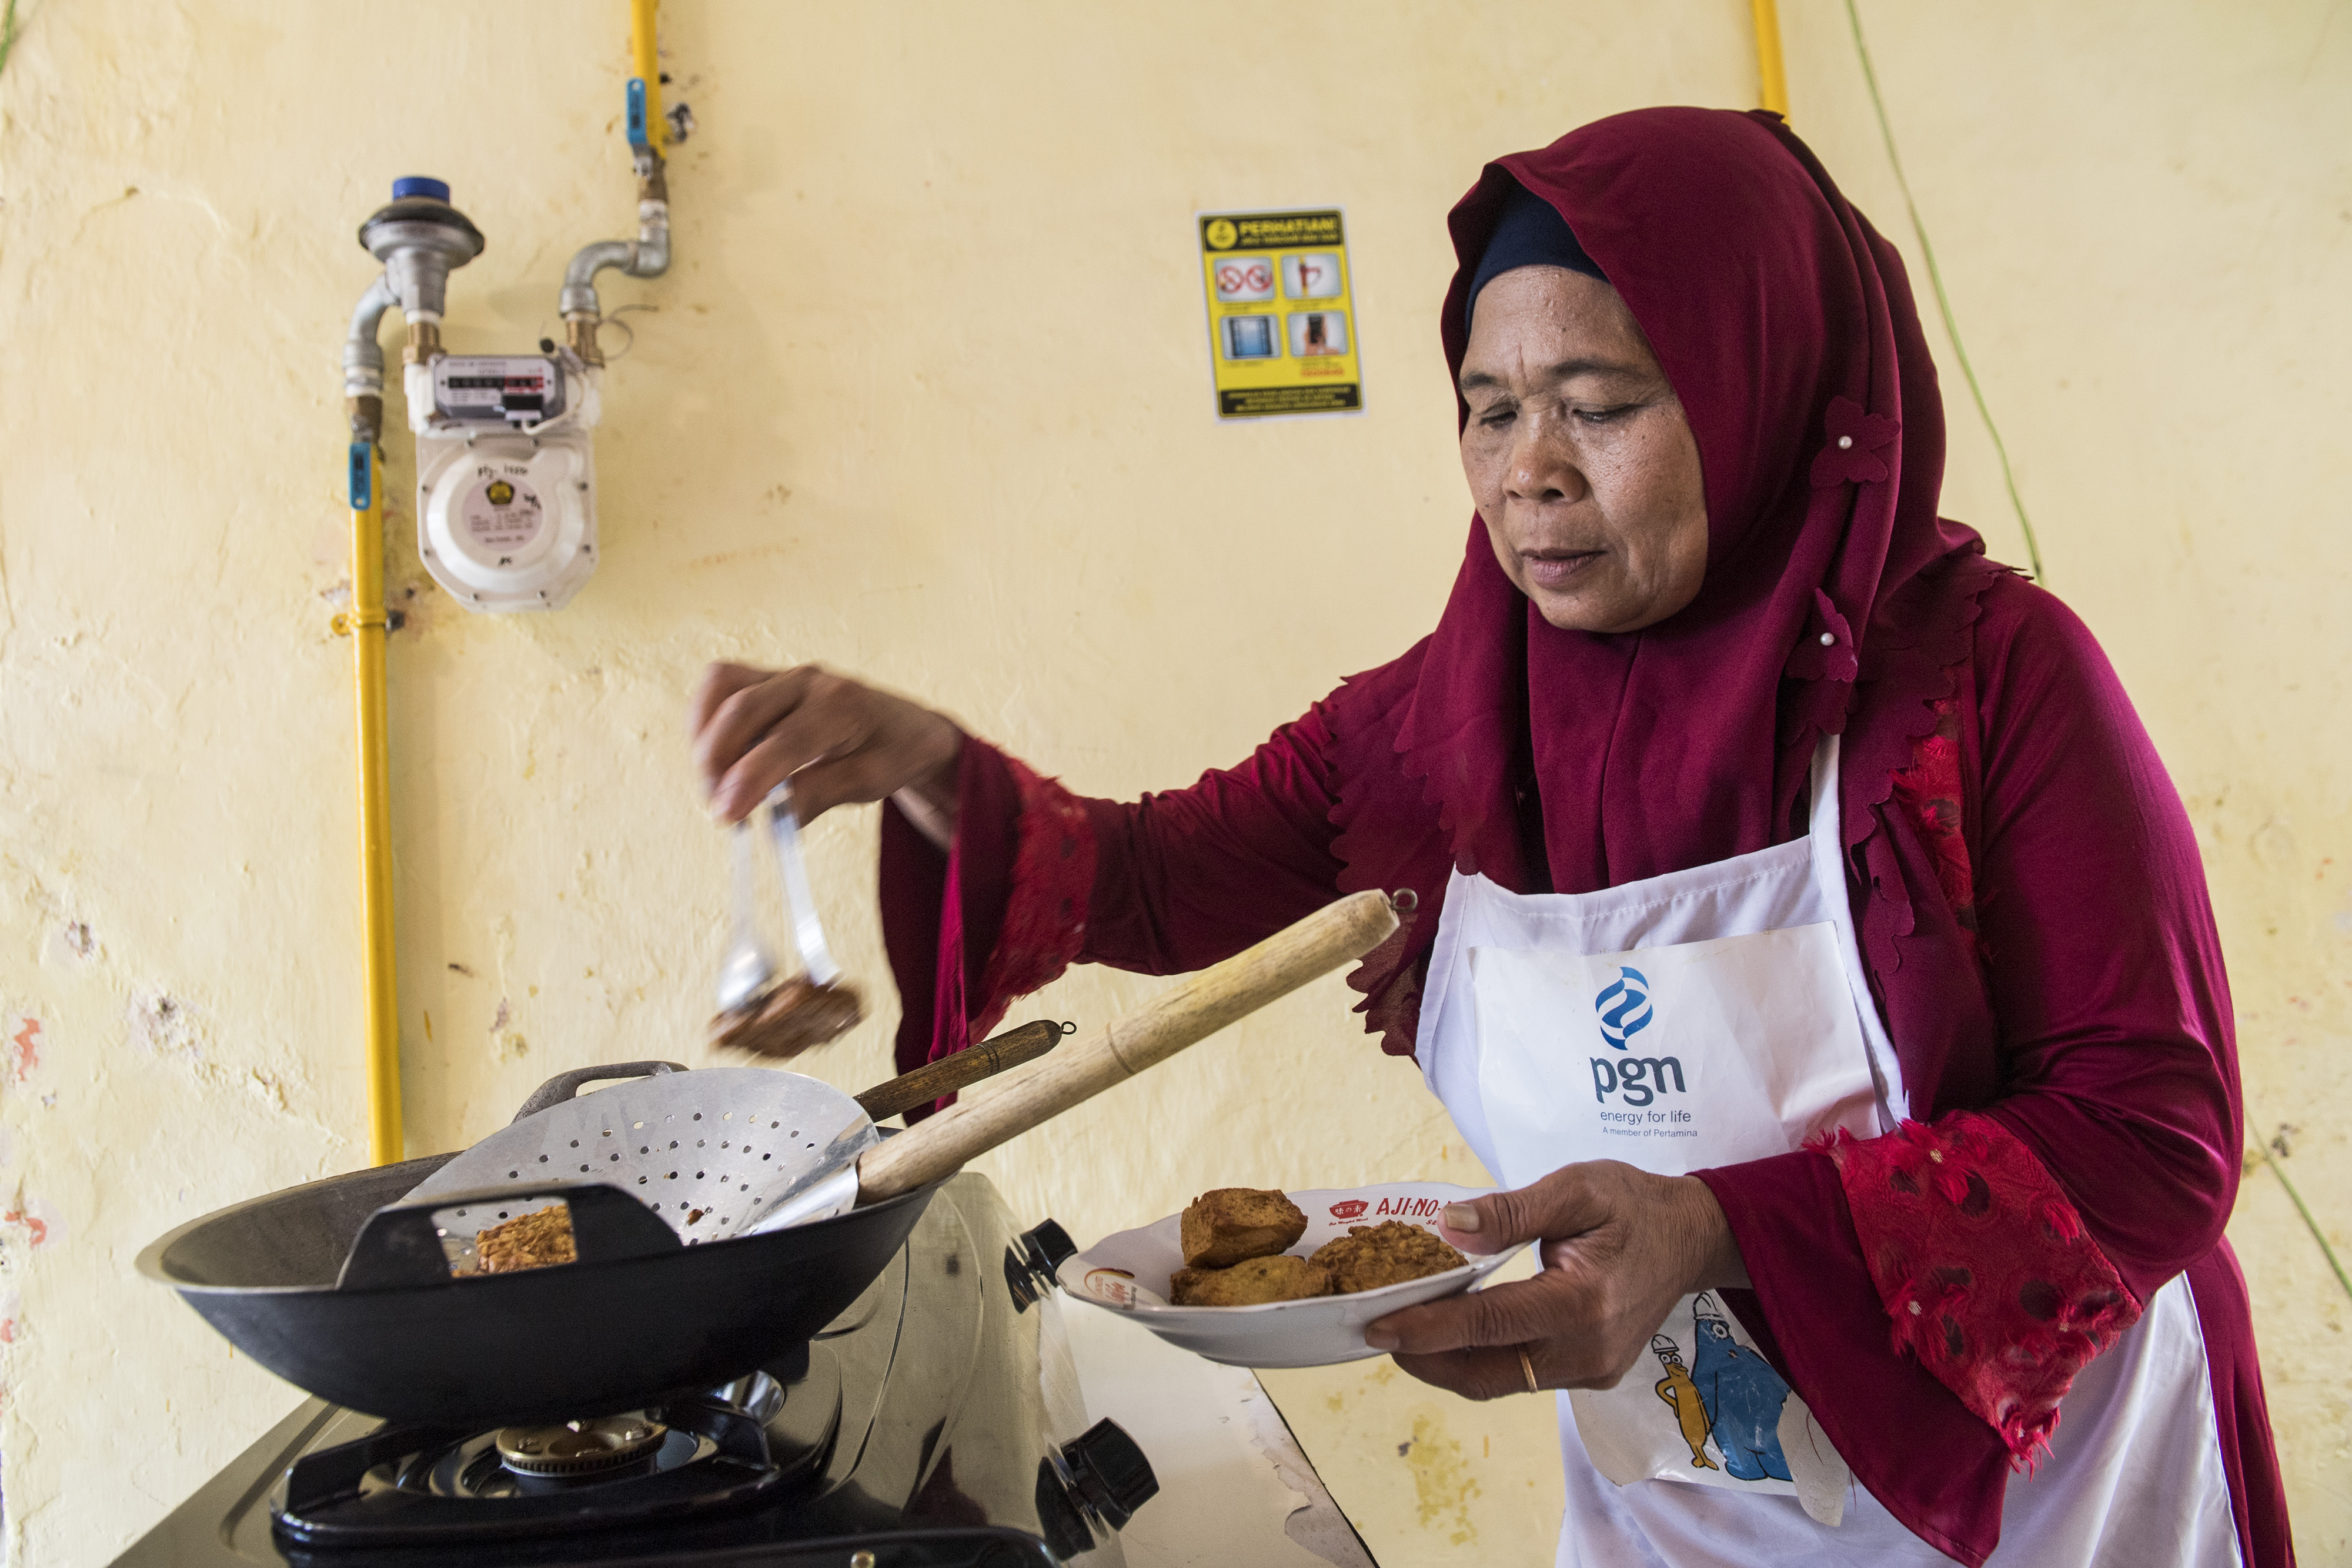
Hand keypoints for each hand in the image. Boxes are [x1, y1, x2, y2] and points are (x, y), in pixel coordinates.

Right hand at [689, 663, 963, 828]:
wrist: (905, 727)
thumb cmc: (890, 752)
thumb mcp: (870, 782)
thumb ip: (821, 795)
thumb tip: (772, 819)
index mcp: (842, 705)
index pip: (785, 741)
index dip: (750, 779)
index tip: (727, 815)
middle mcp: (808, 680)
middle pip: (742, 709)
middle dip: (716, 763)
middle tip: (717, 811)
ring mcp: (783, 674)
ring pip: (721, 688)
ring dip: (705, 738)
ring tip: (714, 785)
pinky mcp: (764, 678)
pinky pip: (720, 687)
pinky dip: (705, 721)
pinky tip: (718, 760)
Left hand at [1363, 1162, 1747, 1398]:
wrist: (1689, 1237)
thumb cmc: (1632, 1205)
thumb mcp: (1575, 1188)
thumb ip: (1511, 1211)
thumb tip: (1447, 1226)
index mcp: (1584, 1302)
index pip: (1489, 1324)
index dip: (1428, 1329)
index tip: (1377, 1325)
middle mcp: (1588, 1351)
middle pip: (1486, 1371)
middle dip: (1425, 1357)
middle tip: (1376, 1331)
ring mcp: (1591, 1371)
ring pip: (1499, 1380)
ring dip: (1447, 1362)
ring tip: (1404, 1330)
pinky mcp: (1590, 1375)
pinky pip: (1520, 1375)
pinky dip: (1480, 1358)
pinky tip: (1453, 1331)